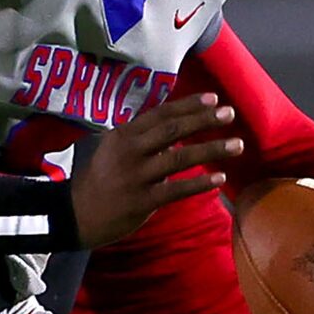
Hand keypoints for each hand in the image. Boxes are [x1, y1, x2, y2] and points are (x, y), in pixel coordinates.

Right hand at [69, 93, 240, 246]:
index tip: (213, 98)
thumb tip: (176, 126)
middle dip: (203, 120)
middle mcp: (130, 152)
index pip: (160, 114)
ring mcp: (136, 177)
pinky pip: (177, 190)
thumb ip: (141, 139)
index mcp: (123, 136)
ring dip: (211, 149)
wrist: (77, 214)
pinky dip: (200, 183)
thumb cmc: (101, 180)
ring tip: (237, 144)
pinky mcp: (143, 201)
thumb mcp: (113, 150)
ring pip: (179, 158)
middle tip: (230, 114)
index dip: (188, 105)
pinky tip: (220, 177)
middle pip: (172, 131)